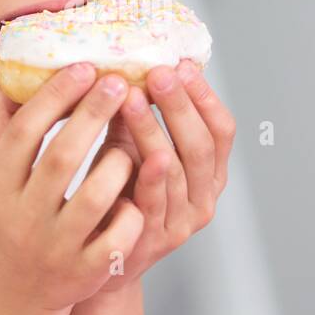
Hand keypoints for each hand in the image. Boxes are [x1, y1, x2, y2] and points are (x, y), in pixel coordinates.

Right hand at [0, 63, 145, 314]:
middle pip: (61, 157)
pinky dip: (130, 214)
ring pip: (94, 197)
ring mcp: (55, 247)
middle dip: (93, 114)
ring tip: (134, 140)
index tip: (84, 67)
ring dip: (118, 163)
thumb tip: (10, 82)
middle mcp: (23, 216)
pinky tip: (139, 195)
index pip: (25, 131)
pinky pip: (116, 238)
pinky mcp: (84, 272)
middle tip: (120, 81)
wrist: (9, 301)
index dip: (55, 96)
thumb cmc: (4, 227)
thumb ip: (0, 134)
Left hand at [86, 58, 234, 292]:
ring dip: (156, 129)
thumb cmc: (114, 191)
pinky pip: (158, 203)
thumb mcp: (130, 147)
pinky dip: (154, 176)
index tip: (184, 65)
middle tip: (159, 72)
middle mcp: (204, 197)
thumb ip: (135, 113)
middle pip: (201, 144)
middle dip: (180, 104)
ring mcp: (182, 221)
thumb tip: (126, 58)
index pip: (221, 130)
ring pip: (178, 169)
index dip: (205, 97)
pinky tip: (145, 153)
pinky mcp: (155, 239)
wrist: (93, 256)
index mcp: (208, 172)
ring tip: (132, 97)